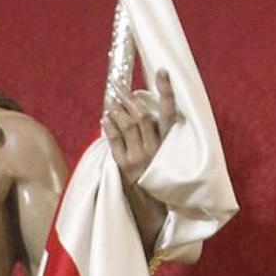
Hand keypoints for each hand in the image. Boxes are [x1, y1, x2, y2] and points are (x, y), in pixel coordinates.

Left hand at [103, 68, 176, 188]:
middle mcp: (155, 148)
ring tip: (111, 98)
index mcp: (169, 142)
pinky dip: (109, 126)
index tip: (163, 71)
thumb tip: (144, 107)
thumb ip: (159, 131)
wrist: (153, 203)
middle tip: (118, 85)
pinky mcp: (124, 165)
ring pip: (127, 125)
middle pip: (141, 115)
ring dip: (117, 109)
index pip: (170, 111)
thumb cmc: (160, 171)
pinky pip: (114, 141)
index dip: (166, 90)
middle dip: (128, 97)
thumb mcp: (168, 151)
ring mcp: (139, 157)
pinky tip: (106, 116)